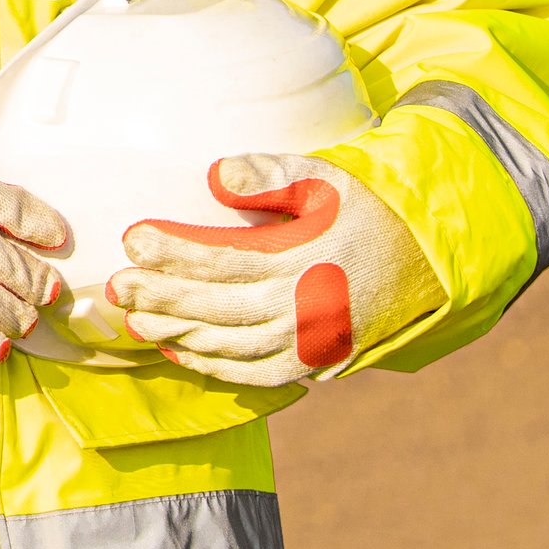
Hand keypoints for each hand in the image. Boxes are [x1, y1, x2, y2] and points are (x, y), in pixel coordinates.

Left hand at [106, 154, 443, 385]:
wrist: (429, 261)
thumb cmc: (367, 209)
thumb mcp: (326, 178)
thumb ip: (270, 174)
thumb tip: (213, 174)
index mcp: (306, 259)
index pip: (225, 258)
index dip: (175, 251)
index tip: (132, 237)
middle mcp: (308, 308)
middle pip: (219, 308)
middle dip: (163, 298)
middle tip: (118, 287)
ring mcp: (314, 342)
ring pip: (233, 346)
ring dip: (180, 336)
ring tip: (135, 321)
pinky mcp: (318, 361)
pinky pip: (260, 374)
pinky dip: (218, 367)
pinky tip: (181, 352)